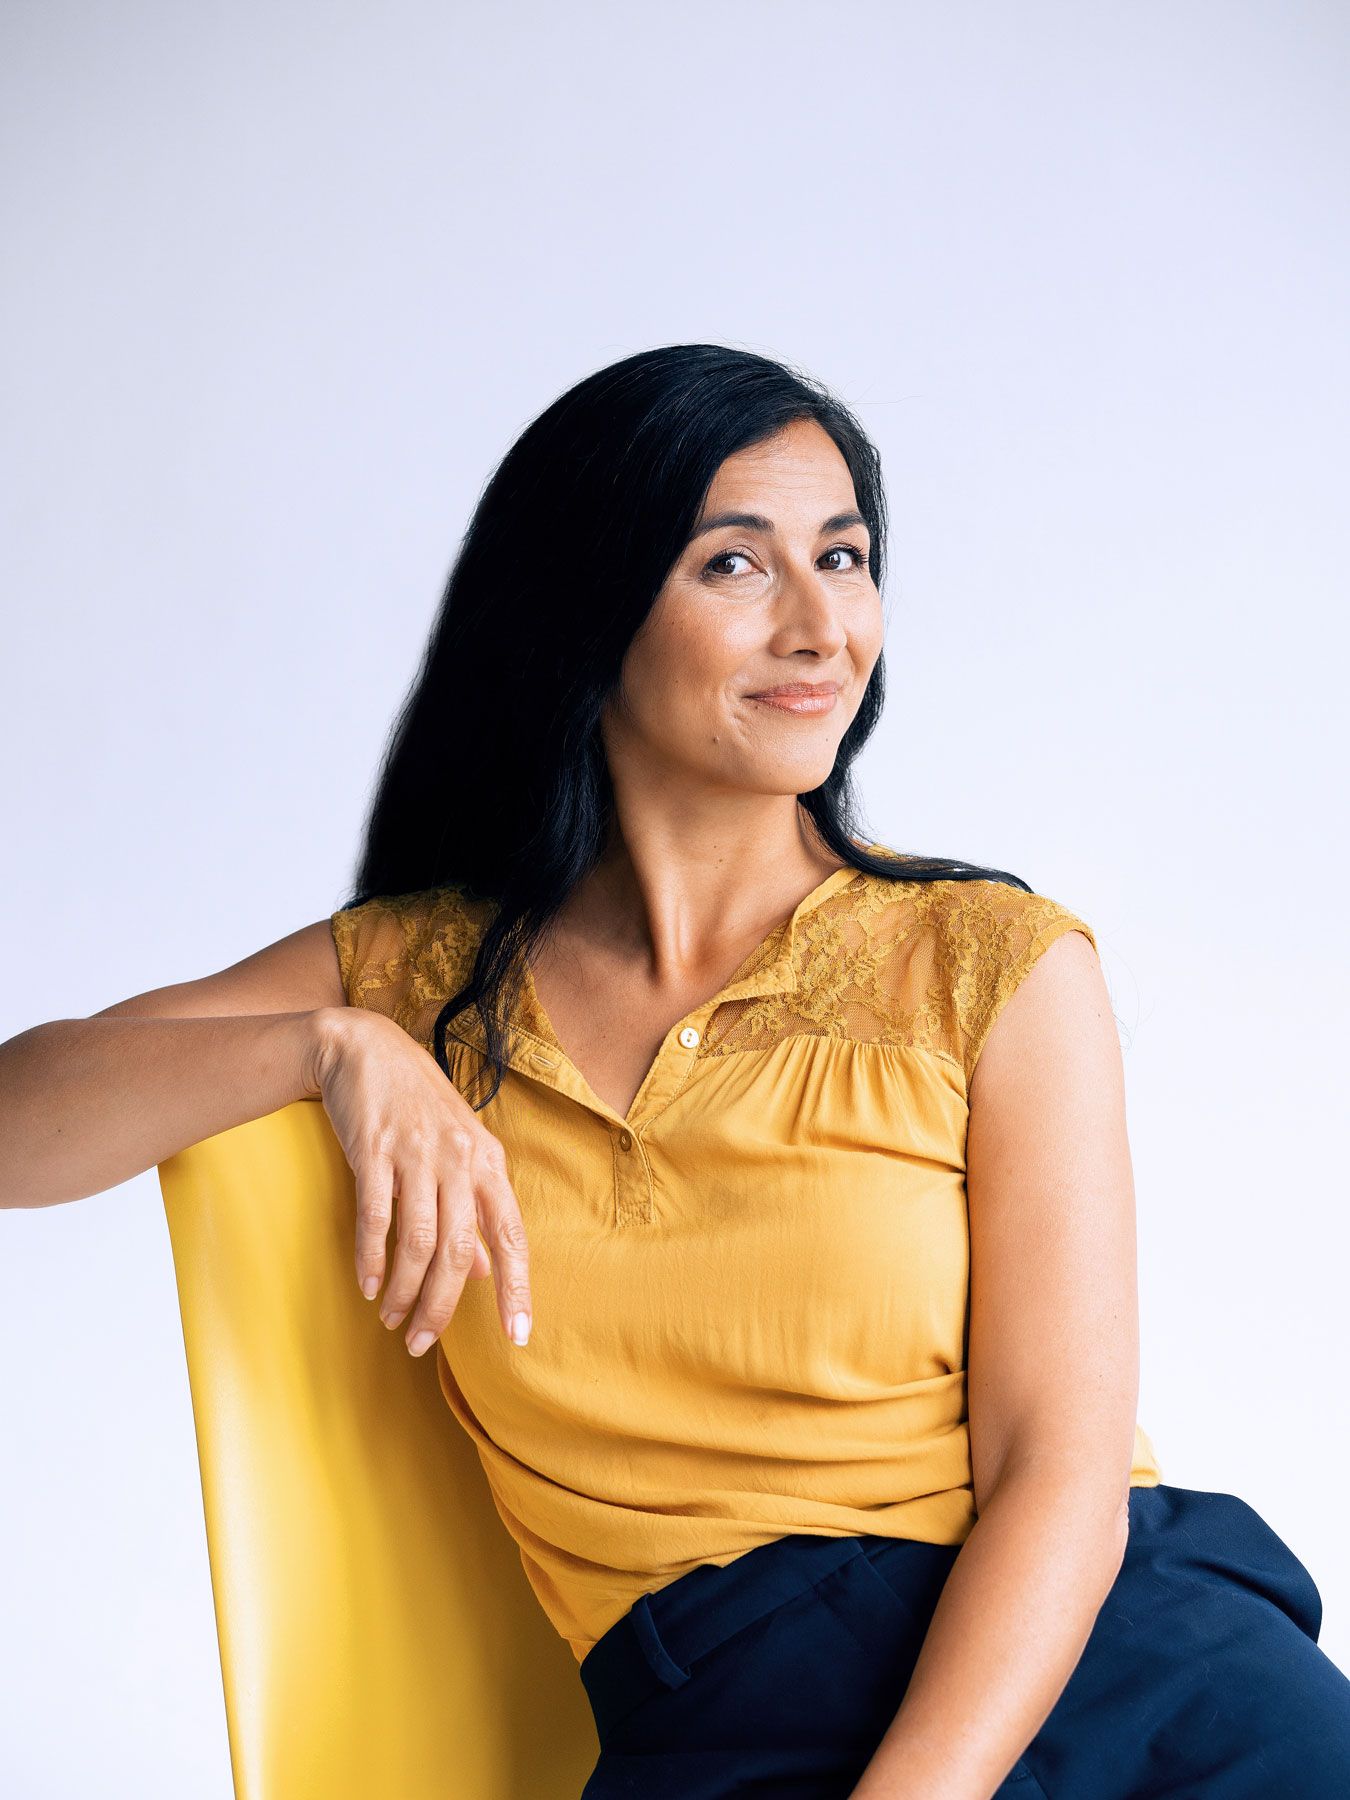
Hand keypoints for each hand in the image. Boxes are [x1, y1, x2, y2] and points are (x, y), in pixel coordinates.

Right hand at [311, 1006, 531, 1355]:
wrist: (364, 1047)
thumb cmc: (416, 1104)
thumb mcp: (458, 1150)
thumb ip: (475, 1209)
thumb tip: (490, 1270)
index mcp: (487, 1161)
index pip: (511, 1235)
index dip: (517, 1288)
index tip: (518, 1335)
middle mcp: (459, 1159)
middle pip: (460, 1251)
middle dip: (443, 1306)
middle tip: (422, 1344)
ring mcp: (417, 1153)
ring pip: (419, 1241)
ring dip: (405, 1290)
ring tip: (393, 1321)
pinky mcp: (374, 1149)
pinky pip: (376, 1217)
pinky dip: (372, 1258)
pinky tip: (368, 1286)